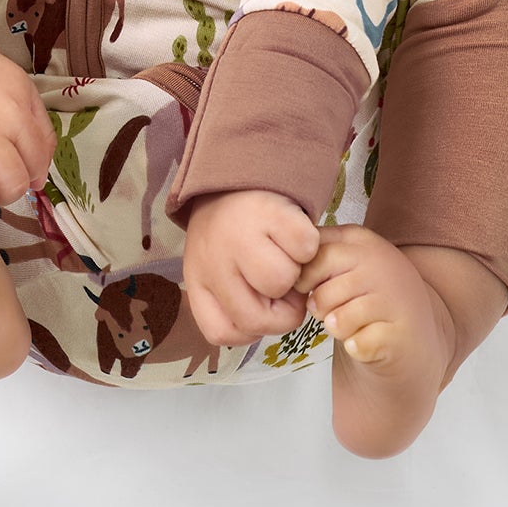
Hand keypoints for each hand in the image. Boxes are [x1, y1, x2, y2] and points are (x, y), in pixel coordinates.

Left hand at [182, 189, 320, 346]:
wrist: (237, 173)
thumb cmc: (232, 231)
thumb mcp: (217, 268)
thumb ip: (237, 301)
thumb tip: (275, 320)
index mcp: (198, 280)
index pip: (222, 333)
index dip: (252, 330)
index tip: (263, 308)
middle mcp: (212, 261)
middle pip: (257, 319)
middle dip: (283, 311)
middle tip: (287, 287)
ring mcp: (239, 236)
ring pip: (282, 281)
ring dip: (296, 273)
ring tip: (286, 254)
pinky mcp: (270, 212)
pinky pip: (304, 248)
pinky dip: (309, 245)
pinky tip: (293, 235)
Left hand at [295, 224, 446, 368]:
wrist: (413, 335)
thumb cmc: (367, 296)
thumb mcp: (346, 263)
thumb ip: (319, 253)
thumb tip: (287, 260)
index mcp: (363, 241)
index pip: (316, 252)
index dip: (304, 276)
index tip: (309, 286)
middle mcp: (383, 264)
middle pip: (323, 290)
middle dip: (318, 306)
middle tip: (328, 311)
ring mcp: (395, 299)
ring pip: (338, 320)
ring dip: (337, 329)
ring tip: (348, 324)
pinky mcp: (401, 334)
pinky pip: (357, 344)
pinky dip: (355, 347)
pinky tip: (367, 339)